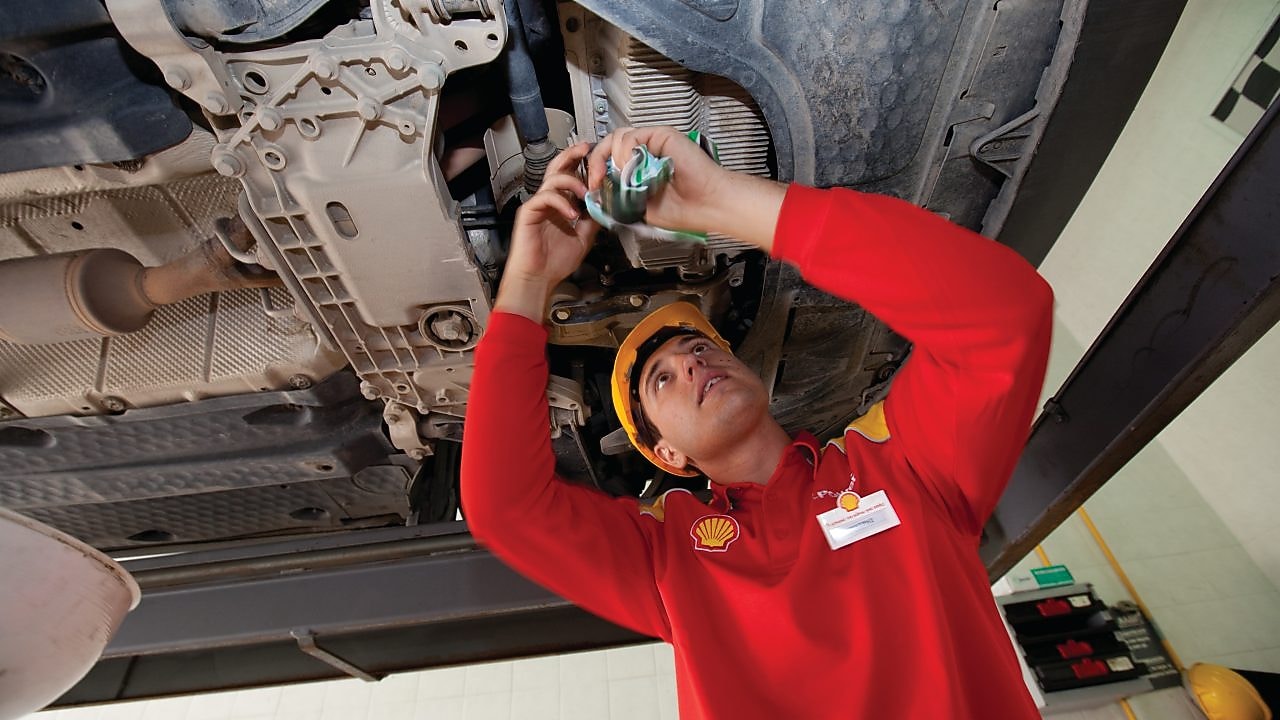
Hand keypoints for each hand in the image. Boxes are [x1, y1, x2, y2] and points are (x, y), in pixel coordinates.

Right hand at [495, 142, 598, 320]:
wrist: (538, 279)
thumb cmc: (555, 262)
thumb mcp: (584, 238)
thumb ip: (593, 220)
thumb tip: (608, 206)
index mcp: (561, 205)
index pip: (571, 177)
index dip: (582, 166)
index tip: (597, 158)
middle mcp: (549, 201)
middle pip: (558, 168)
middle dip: (572, 155)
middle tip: (586, 148)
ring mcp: (538, 205)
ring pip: (553, 179)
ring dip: (572, 181)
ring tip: (585, 193)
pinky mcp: (529, 212)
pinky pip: (545, 197)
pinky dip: (561, 202)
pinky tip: (572, 214)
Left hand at [587, 126, 785, 250]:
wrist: (706, 206)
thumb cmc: (683, 210)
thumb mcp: (639, 207)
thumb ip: (620, 195)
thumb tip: (598, 192)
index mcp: (640, 168)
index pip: (610, 159)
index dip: (598, 169)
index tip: (594, 187)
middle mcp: (646, 152)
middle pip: (610, 144)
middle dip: (596, 162)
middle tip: (596, 180)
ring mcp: (654, 142)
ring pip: (617, 138)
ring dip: (612, 159)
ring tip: (620, 177)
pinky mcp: (662, 135)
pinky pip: (632, 136)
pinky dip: (626, 152)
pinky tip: (632, 168)